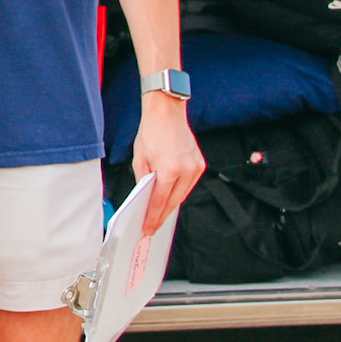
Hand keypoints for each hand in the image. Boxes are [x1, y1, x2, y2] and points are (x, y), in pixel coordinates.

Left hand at [131, 97, 203, 235]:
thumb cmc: (151, 132)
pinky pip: (188, 184)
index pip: (160, 201)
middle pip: (174, 202)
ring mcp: (195, 167)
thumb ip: (143, 180)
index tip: (148, 228)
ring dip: (171, 204)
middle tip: (152, 226)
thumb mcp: (139, 158)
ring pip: (182, 195)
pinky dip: (179, 191)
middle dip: (162, 215)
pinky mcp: (200, 164)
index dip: (153, 217)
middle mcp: (186, 170)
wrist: (167, 113)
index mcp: (169, 170)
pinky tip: (170, 197)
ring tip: (159, 214)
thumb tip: (145, 197)